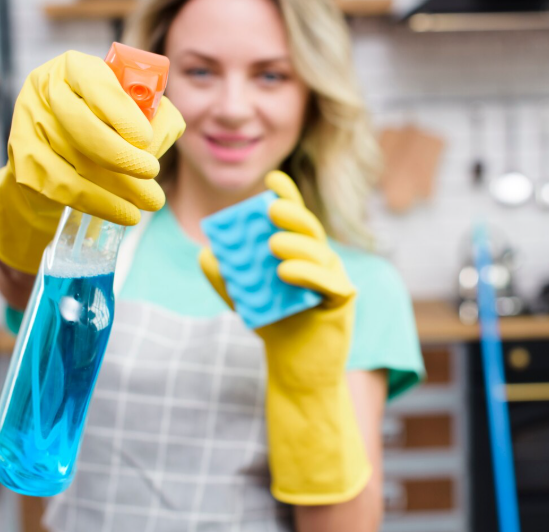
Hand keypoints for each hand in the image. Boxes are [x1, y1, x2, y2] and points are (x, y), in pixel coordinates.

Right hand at [0, 50, 185, 273]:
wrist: (53, 166)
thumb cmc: (104, 132)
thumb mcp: (132, 115)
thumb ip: (157, 116)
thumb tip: (164, 130)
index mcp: (75, 68)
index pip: (98, 84)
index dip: (123, 113)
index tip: (145, 139)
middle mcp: (44, 90)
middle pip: (84, 125)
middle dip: (123, 155)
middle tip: (152, 172)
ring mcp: (28, 126)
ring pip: (78, 161)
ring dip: (121, 186)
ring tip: (150, 201)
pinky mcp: (23, 164)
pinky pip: (66, 187)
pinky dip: (101, 203)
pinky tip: (126, 213)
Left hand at [199, 171, 370, 504]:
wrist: (297, 370)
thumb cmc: (275, 327)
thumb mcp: (244, 300)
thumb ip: (227, 279)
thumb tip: (205, 255)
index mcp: (301, 253)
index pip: (296, 218)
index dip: (288, 196)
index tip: (272, 178)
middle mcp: (322, 260)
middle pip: (311, 230)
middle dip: (292, 214)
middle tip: (269, 207)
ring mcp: (335, 279)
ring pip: (319, 254)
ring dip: (297, 245)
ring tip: (272, 244)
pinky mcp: (342, 301)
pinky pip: (327, 282)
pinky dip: (306, 274)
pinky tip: (285, 272)